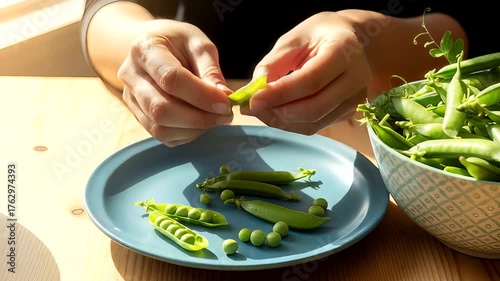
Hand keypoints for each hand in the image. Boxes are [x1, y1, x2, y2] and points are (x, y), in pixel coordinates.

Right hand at [118, 19, 232, 146]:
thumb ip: (211, 70)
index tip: (226, 103)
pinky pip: (162, 135)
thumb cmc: (178, 42)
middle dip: (199, 118)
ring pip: (160, 127)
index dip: (201, 96)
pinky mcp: (137, 114)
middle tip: (225, 115)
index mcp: (145, 49)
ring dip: (194, 129)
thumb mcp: (198, 44)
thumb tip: (224, 97)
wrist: (152, 44)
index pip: (171, 79)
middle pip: (161, 109)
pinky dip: (186, 134)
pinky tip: (200, 122)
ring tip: (215, 118)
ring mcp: (130, 98)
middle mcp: (131, 75)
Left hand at [241, 11, 371, 134]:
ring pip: (313, 122)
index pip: (311, 80)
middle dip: (278, 112)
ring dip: (281, 121)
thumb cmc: (322, 35)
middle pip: (314, 108)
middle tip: (251, 108)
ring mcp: (355, 99)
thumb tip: (253, 91)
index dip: (280, 94)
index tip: (253, 100)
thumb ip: (273, 64)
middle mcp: (356, 78)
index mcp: (345, 51)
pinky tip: (276, 112)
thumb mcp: (294, 38)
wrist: (357, 41)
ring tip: (260, 110)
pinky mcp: (348, 113)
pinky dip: (291, 123)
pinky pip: (315, 126)